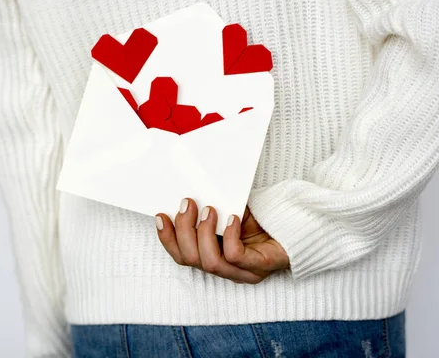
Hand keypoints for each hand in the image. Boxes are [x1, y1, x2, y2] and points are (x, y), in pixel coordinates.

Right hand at [156, 198, 288, 283]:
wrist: (303, 225)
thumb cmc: (265, 219)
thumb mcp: (231, 210)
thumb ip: (212, 208)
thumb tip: (190, 191)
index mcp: (215, 257)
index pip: (182, 256)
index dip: (167, 239)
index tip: (161, 216)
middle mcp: (227, 270)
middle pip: (191, 259)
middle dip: (183, 231)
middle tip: (188, 204)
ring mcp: (244, 272)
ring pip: (209, 262)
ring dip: (203, 232)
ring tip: (209, 209)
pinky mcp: (260, 267)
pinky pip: (235, 256)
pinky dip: (229, 235)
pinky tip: (233, 218)